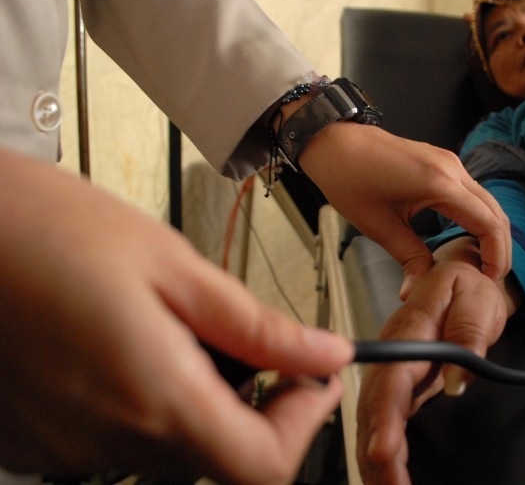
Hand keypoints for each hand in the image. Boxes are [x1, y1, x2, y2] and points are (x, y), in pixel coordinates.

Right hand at [0, 149, 352, 483]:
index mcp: (154, 398)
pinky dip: (147, 400)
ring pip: (172, 448)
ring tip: (176, 326)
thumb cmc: (43, 229)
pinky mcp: (37, 440)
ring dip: (200, 398)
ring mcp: (67, 447)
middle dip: (256, 402)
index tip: (314, 374)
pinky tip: (128, 343)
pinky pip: (119, 438)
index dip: (304, 422)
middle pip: (221, 456)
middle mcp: (108, 440)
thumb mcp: (172, 265)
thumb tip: (323, 353)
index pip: (264, 465)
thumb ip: (258, 327)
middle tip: (249, 338)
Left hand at [299, 123, 510, 287]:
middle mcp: (452, 169)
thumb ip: (408, 257)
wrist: (334, 142)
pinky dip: (480, 217)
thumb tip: (417, 291)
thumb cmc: (350, 178)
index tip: (490, 279)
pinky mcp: (442, 163)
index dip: (497, 255)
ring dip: (491, 232)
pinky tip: (469, 238)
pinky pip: (473, 192)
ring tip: (483, 262)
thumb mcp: (378, 225)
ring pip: (488, 201)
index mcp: (440, 184)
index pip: (488, 223)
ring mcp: (449, 163)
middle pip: (496, 212)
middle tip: (492, 277)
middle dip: (500, 247)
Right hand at [355, 237, 519, 484]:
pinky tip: (385, 472)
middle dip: (377, 451)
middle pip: (375, 407)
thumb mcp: (477, 301)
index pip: (392, 379)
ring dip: (376, 457)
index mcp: (410, 329)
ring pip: (374, 418)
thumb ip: (468, 337)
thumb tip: (457, 381)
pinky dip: (382, 449)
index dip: (384, 418)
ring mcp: (394, 369)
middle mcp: (394, 352)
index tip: (384, 449)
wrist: (463, 278)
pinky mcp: (400, 383)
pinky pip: (384, 419)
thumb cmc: (467, 286)